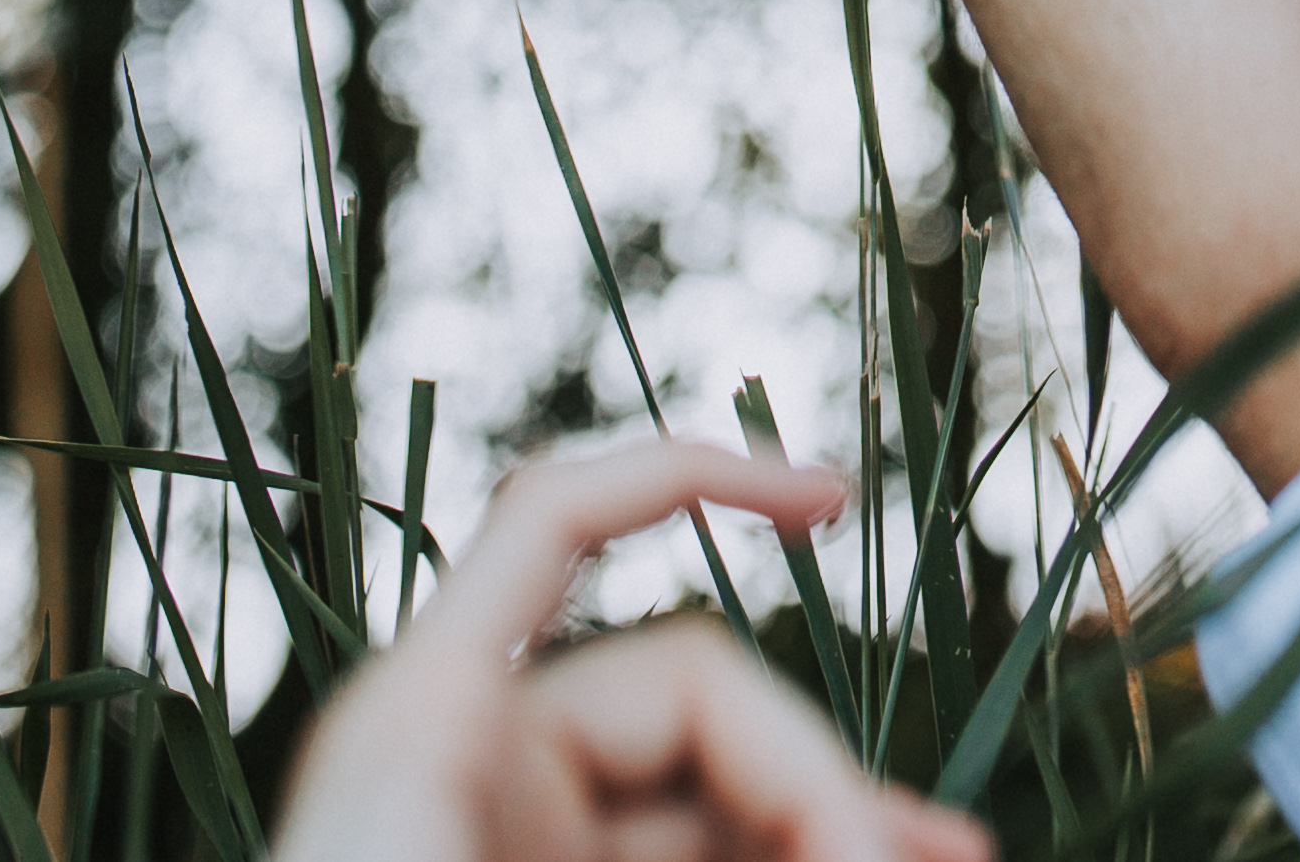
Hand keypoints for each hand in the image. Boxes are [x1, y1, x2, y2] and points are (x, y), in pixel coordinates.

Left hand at [273, 433, 978, 861]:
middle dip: (822, 782)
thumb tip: (868, 855)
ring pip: (706, 809)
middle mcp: (474, 765)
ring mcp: (508, 848)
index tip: (834, 500)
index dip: (698, 476)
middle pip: (693, 706)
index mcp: (432, 721)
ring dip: (823, 834)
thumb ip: (724, 845)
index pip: (564, 524)